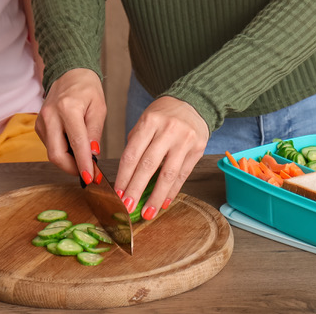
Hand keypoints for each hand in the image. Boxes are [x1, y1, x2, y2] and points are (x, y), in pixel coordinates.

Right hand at [36, 68, 105, 180]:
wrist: (69, 74)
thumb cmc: (87, 89)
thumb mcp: (98, 108)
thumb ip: (95, 133)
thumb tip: (92, 156)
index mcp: (68, 108)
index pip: (76, 143)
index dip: (83, 164)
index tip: (91, 177)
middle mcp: (50, 115)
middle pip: (56, 154)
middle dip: (72, 169)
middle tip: (87, 173)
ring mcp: (41, 121)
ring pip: (52, 153)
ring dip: (68, 161)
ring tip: (83, 158)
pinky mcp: (38, 126)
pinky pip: (50, 146)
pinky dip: (62, 152)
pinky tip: (73, 148)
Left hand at [116, 96, 207, 221]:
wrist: (194, 102)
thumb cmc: (164, 114)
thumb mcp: (146, 120)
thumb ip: (136, 144)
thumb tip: (126, 177)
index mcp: (150, 121)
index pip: (133, 153)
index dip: (123, 176)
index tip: (117, 194)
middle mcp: (168, 130)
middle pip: (148, 165)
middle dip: (136, 189)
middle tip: (127, 208)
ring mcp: (184, 139)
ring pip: (168, 174)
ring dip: (156, 196)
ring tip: (147, 213)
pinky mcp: (198, 148)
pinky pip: (183, 174)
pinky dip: (172, 191)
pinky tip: (164, 202)